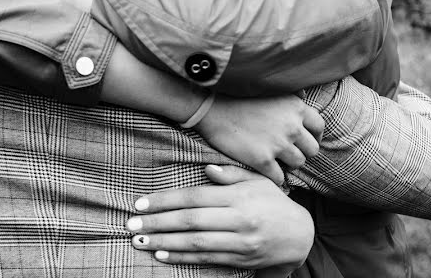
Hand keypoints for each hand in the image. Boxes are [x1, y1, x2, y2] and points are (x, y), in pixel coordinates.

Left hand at [127, 164, 313, 272]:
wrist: (299, 236)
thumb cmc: (272, 202)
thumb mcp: (257, 181)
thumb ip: (230, 175)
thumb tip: (206, 169)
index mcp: (239, 197)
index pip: (195, 197)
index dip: (166, 200)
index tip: (142, 202)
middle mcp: (239, 220)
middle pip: (191, 222)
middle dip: (158, 223)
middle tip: (131, 224)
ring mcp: (240, 243)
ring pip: (195, 243)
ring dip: (164, 242)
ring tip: (140, 240)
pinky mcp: (240, 260)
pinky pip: (206, 259)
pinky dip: (182, 257)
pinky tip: (162, 253)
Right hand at [196, 93, 323, 184]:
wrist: (211, 108)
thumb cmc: (238, 97)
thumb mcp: (269, 90)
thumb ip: (289, 96)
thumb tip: (303, 94)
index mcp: (295, 107)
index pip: (319, 126)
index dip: (314, 136)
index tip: (306, 142)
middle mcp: (292, 125)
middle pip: (312, 149)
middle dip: (302, 152)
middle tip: (289, 154)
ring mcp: (278, 144)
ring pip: (297, 164)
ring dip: (289, 165)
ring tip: (277, 162)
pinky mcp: (263, 160)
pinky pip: (280, 177)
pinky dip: (276, 178)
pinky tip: (268, 174)